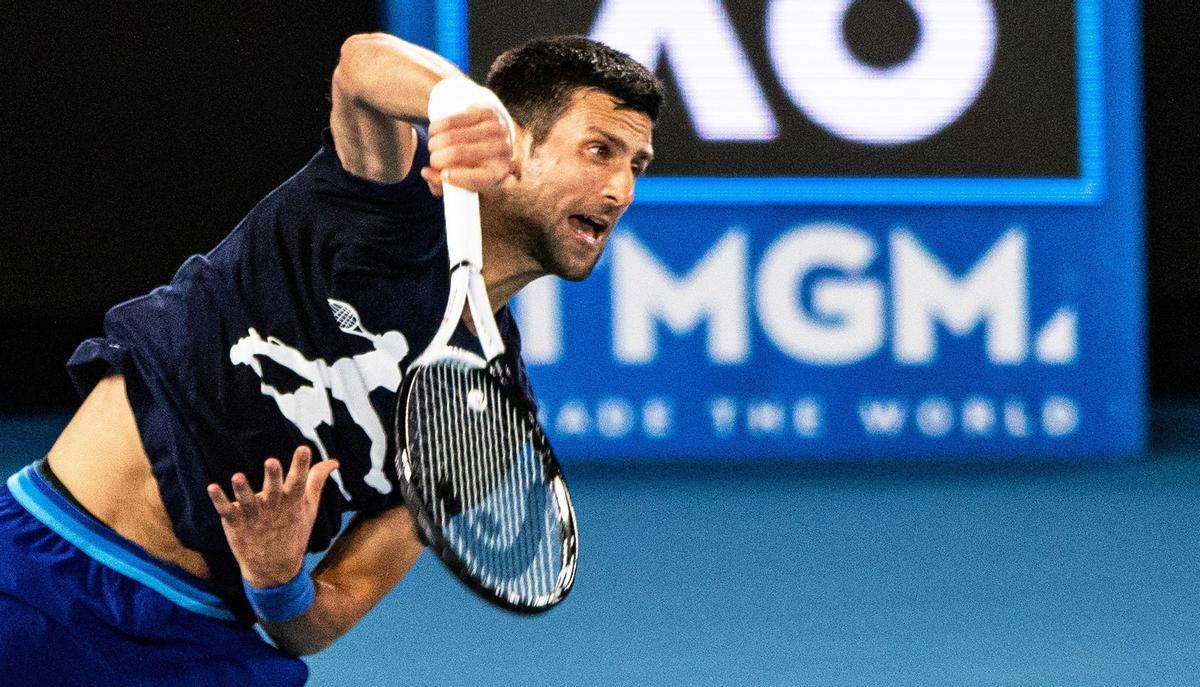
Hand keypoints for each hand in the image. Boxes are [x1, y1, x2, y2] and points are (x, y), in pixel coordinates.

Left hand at [206, 446, 338, 588]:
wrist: (274, 567)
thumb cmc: (293, 531)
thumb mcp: (309, 507)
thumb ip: (317, 481)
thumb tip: (334, 461)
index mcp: (293, 502)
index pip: (299, 481)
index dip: (301, 464)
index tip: (303, 448)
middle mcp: (274, 507)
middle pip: (274, 489)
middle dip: (273, 476)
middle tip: (272, 461)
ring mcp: (254, 516)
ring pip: (247, 500)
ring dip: (242, 489)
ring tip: (238, 477)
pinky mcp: (236, 522)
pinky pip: (226, 510)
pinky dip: (219, 500)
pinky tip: (212, 487)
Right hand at [422, 106, 514, 196]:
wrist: (495, 148)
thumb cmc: (473, 171)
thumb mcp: (462, 185)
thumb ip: (441, 185)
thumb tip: (425, 172)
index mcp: (497, 174)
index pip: (477, 178)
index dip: (455, 177)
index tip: (443, 174)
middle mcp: (500, 151)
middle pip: (457, 153)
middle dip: (436, 158)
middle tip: (434, 159)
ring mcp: (495, 130)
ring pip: (451, 135)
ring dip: (434, 141)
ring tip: (433, 146)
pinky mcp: (487, 114)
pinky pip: (453, 119)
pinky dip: (437, 127)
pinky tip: (434, 132)